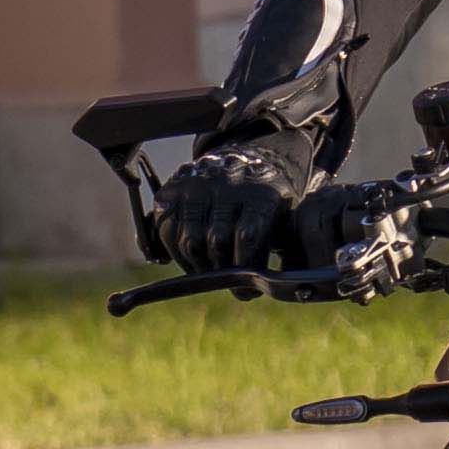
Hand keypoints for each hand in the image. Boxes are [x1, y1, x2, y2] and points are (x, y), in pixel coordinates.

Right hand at [159, 142, 316, 274]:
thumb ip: (275, 248)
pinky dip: (175, 251)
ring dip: (197, 266)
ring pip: (189, 241)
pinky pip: (166, 231)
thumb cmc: (265, 202)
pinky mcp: (171, 190)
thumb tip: (259, 288)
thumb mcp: (283, 217)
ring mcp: (195, 185)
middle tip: (225, 281)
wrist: (245, 159)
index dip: (244, 267)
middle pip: (215, 242)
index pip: (247, 236)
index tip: (244, 290)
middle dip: (221, 271)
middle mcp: (225, 185)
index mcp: (260, 194)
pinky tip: (189, 256)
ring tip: (208, 271)